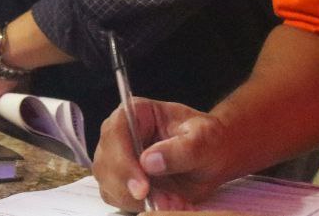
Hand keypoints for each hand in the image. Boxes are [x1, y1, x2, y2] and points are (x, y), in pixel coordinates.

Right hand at [94, 98, 231, 211]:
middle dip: (129, 187)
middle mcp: (122, 134)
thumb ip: (180, 149)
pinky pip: (119, 199)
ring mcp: (119, 159)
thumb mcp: (204, 140)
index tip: (143, 186)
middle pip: (105, 161)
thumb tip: (149, 161)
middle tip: (161, 201)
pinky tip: (167, 203)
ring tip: (172, 201)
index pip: (116, 131)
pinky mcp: (123, 182)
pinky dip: (140, 207)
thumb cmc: (209, 140)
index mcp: (138, 113)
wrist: (214, 158)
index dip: (122, 160)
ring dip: (137, 201)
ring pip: (108, 184)